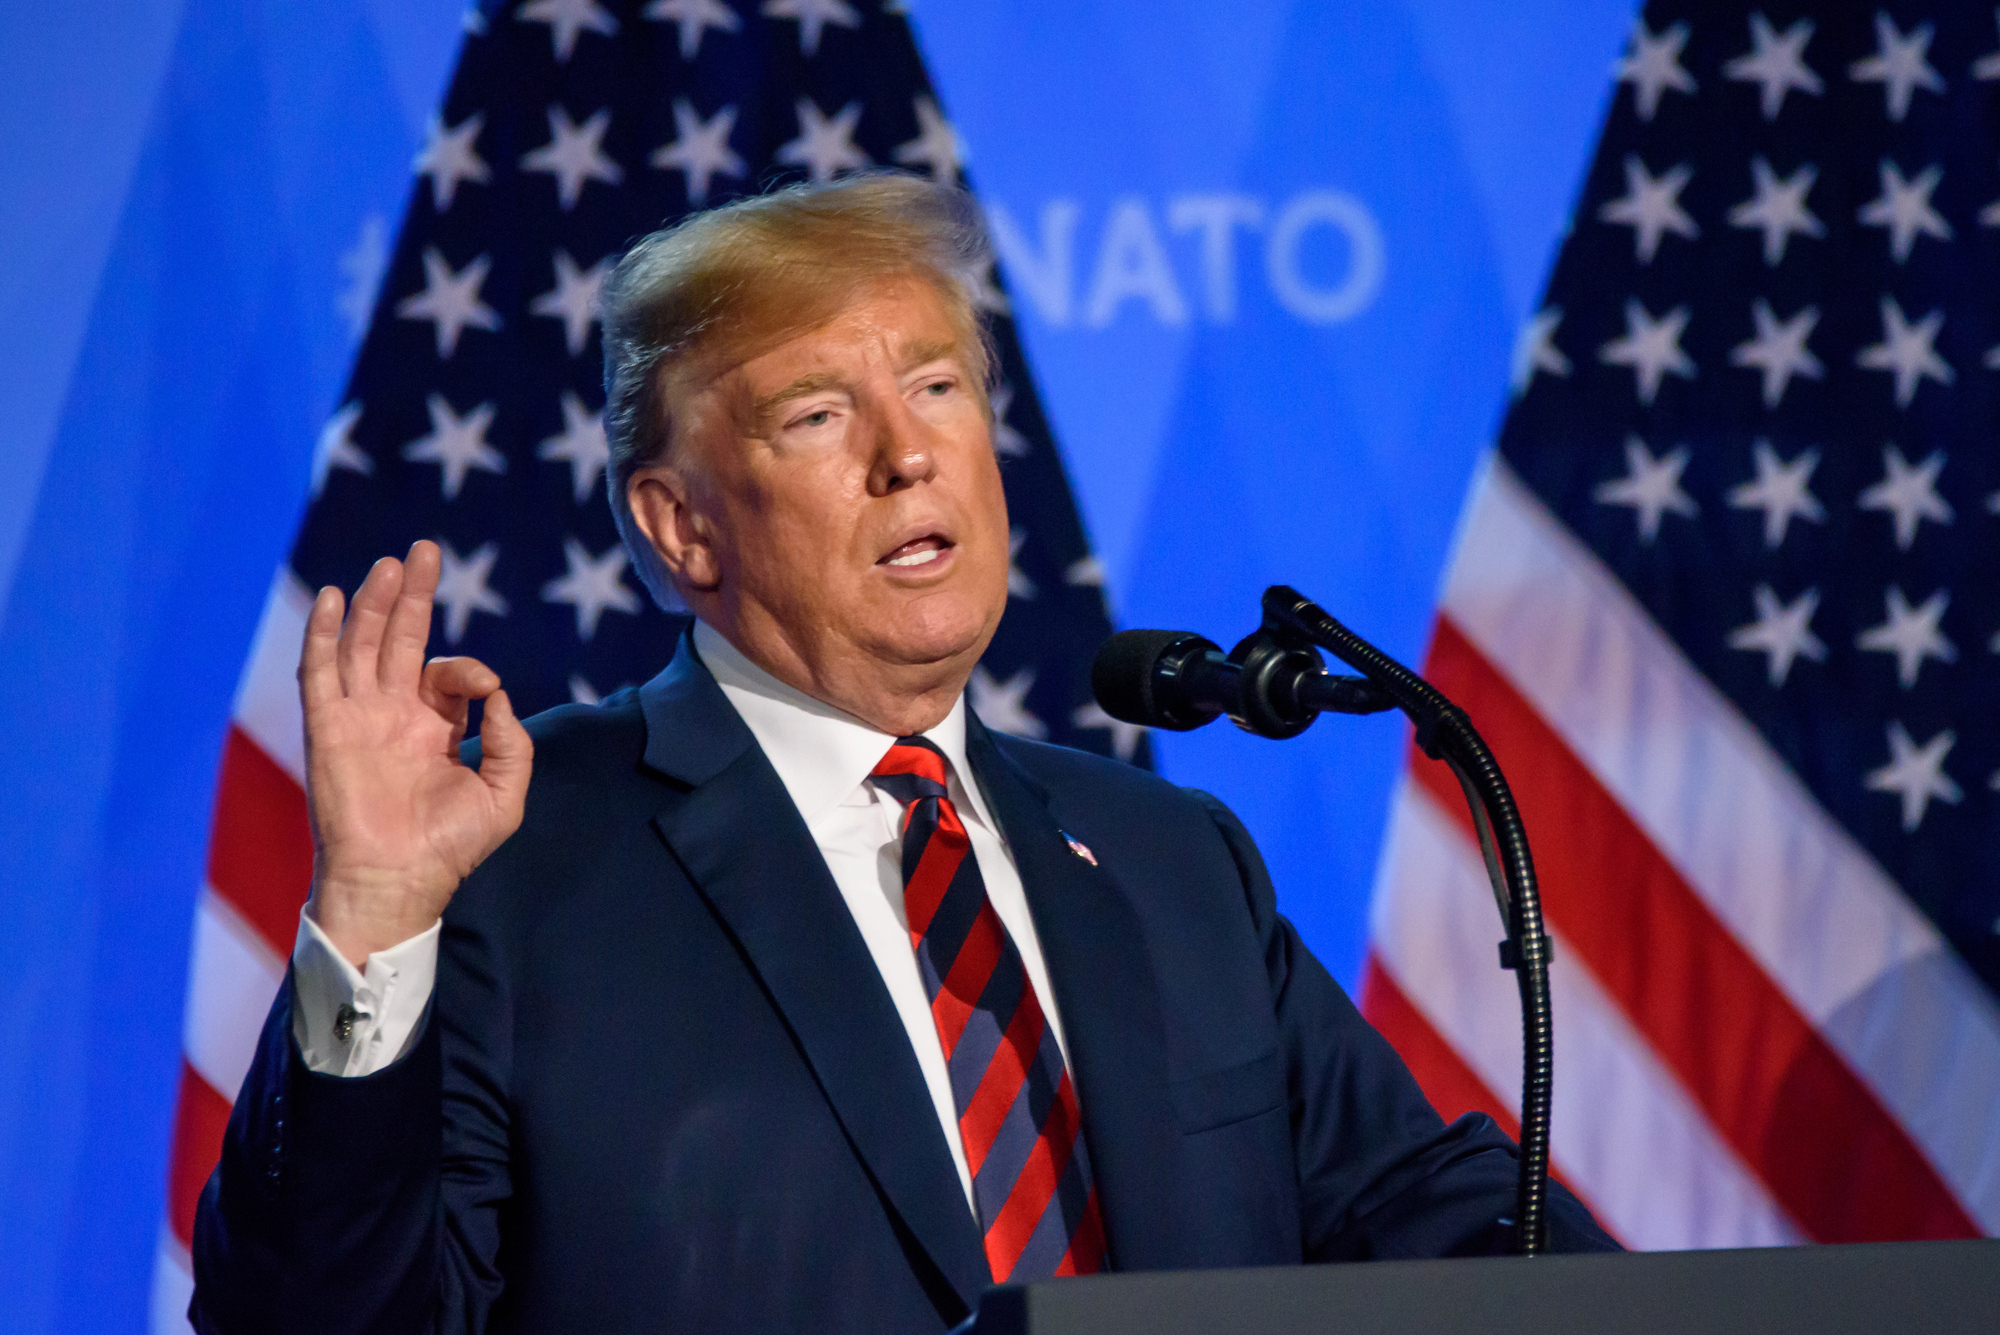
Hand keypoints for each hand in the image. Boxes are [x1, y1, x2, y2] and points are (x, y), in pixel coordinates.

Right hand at [299, 541, 532, 967]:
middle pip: (399, 640)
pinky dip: (324, 634)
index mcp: (432, 729)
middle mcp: (392, 716)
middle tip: (425, 550)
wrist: (398, 883)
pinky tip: (334, 597)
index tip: (485, 686)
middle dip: (412, 595)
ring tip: (390, 563)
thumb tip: (497, 692)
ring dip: (373, 603)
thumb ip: (510, 740)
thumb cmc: (449, 849)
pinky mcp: (327, 728)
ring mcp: (357, 719)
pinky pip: (320, 672)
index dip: (468, 668)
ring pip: (362, 646)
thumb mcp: (503, 794)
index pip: (446, 674)